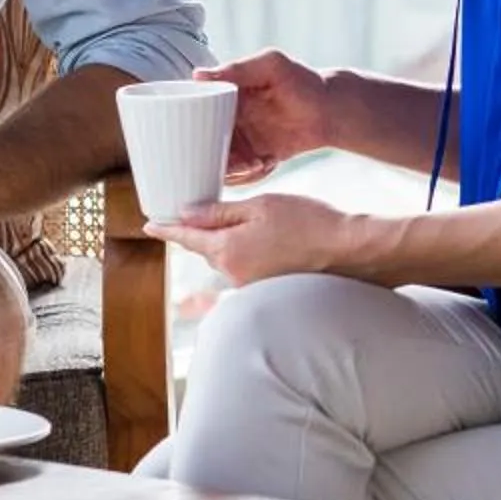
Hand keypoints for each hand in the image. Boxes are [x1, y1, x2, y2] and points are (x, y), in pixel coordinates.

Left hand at [147, 191, 356, 283]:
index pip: (187, 237)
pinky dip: (249, 256)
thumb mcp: (261, 207)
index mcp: (227, 250)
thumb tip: (186, 214)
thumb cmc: (309, 223)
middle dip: (205, 231)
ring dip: (232, 243)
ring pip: (229, 259)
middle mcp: (234, 274)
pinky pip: (247, 270)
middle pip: (208, 249)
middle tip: (210, 211)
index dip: (168, 228)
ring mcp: (250, 287)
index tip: (151, 225)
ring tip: (259, 224)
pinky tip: (272, 243)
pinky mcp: (268, 292)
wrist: (349, 253)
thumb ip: (220, 213)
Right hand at [201, 49, 333, 183]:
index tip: (196, 139)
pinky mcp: (256, 158)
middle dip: (209, 156)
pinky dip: (247, 176)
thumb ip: (237, 69)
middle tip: (232, 157)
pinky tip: (264, 164)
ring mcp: (242, 141)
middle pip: (203, 144)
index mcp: (224, 97)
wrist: (332, 109)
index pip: (194, 114)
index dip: (190, 129)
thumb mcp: (271, 65)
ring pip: (220, 162)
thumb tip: (199, 75)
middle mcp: (228, 120)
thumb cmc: (303, 80)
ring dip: (231, 169)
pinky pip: (241, 174)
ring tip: (254, 162)